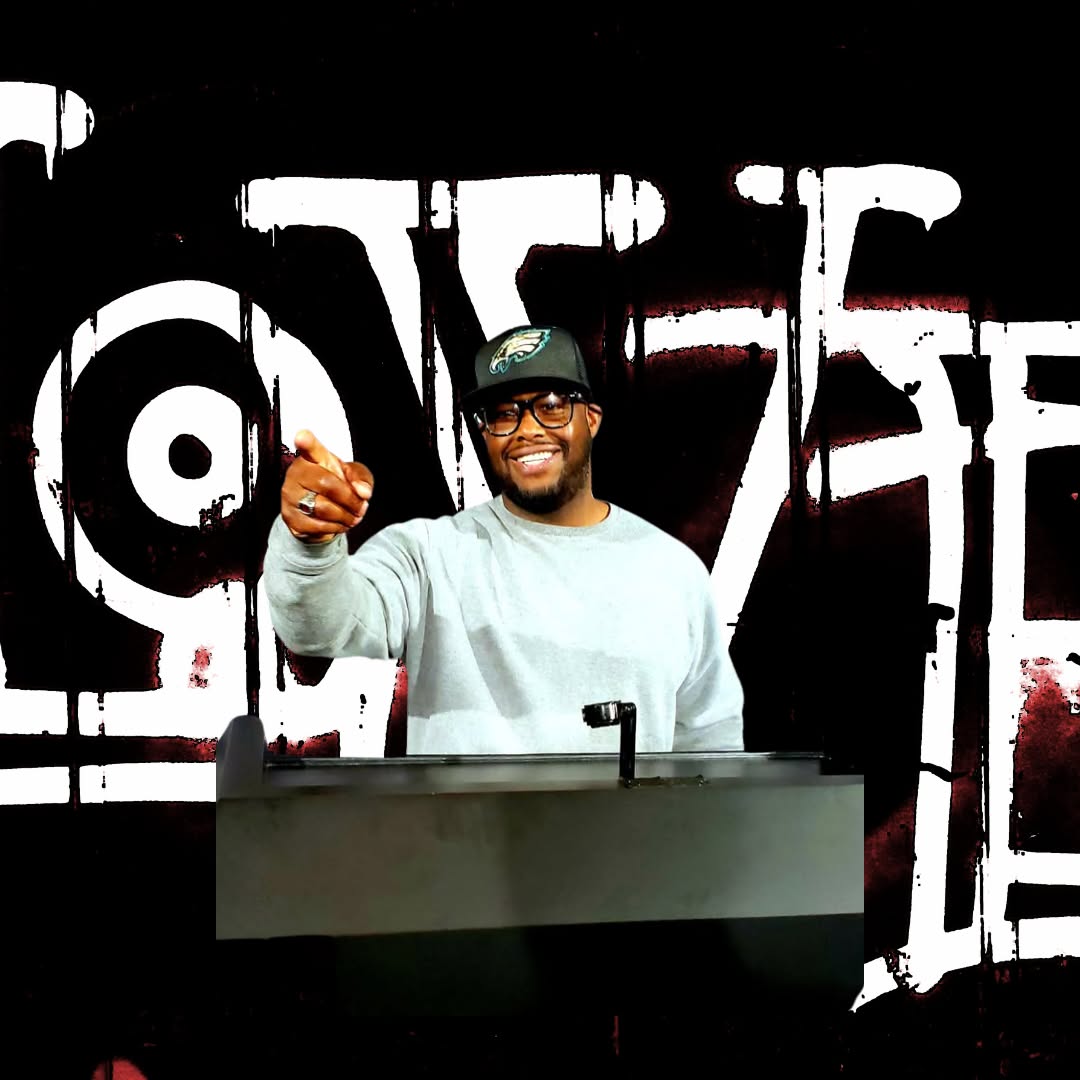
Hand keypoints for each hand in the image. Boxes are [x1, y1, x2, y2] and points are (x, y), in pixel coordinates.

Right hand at [281, 429, 373, 543]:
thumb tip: (362, 492)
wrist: (321, 513)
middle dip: (351, 500)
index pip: (309, 448)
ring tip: (353, 517)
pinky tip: (339, 523)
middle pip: (327, 485)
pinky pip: (317, 526)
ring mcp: (290, 496)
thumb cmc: (337, 486)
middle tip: (361, 507)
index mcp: (313, 458)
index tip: (303, 437)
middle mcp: (296, 473)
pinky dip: (335, 528)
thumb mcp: (354, 477)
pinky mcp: (290, 517)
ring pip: (324, 508)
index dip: (306, 442)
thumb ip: (361, 478)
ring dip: (345, 516)